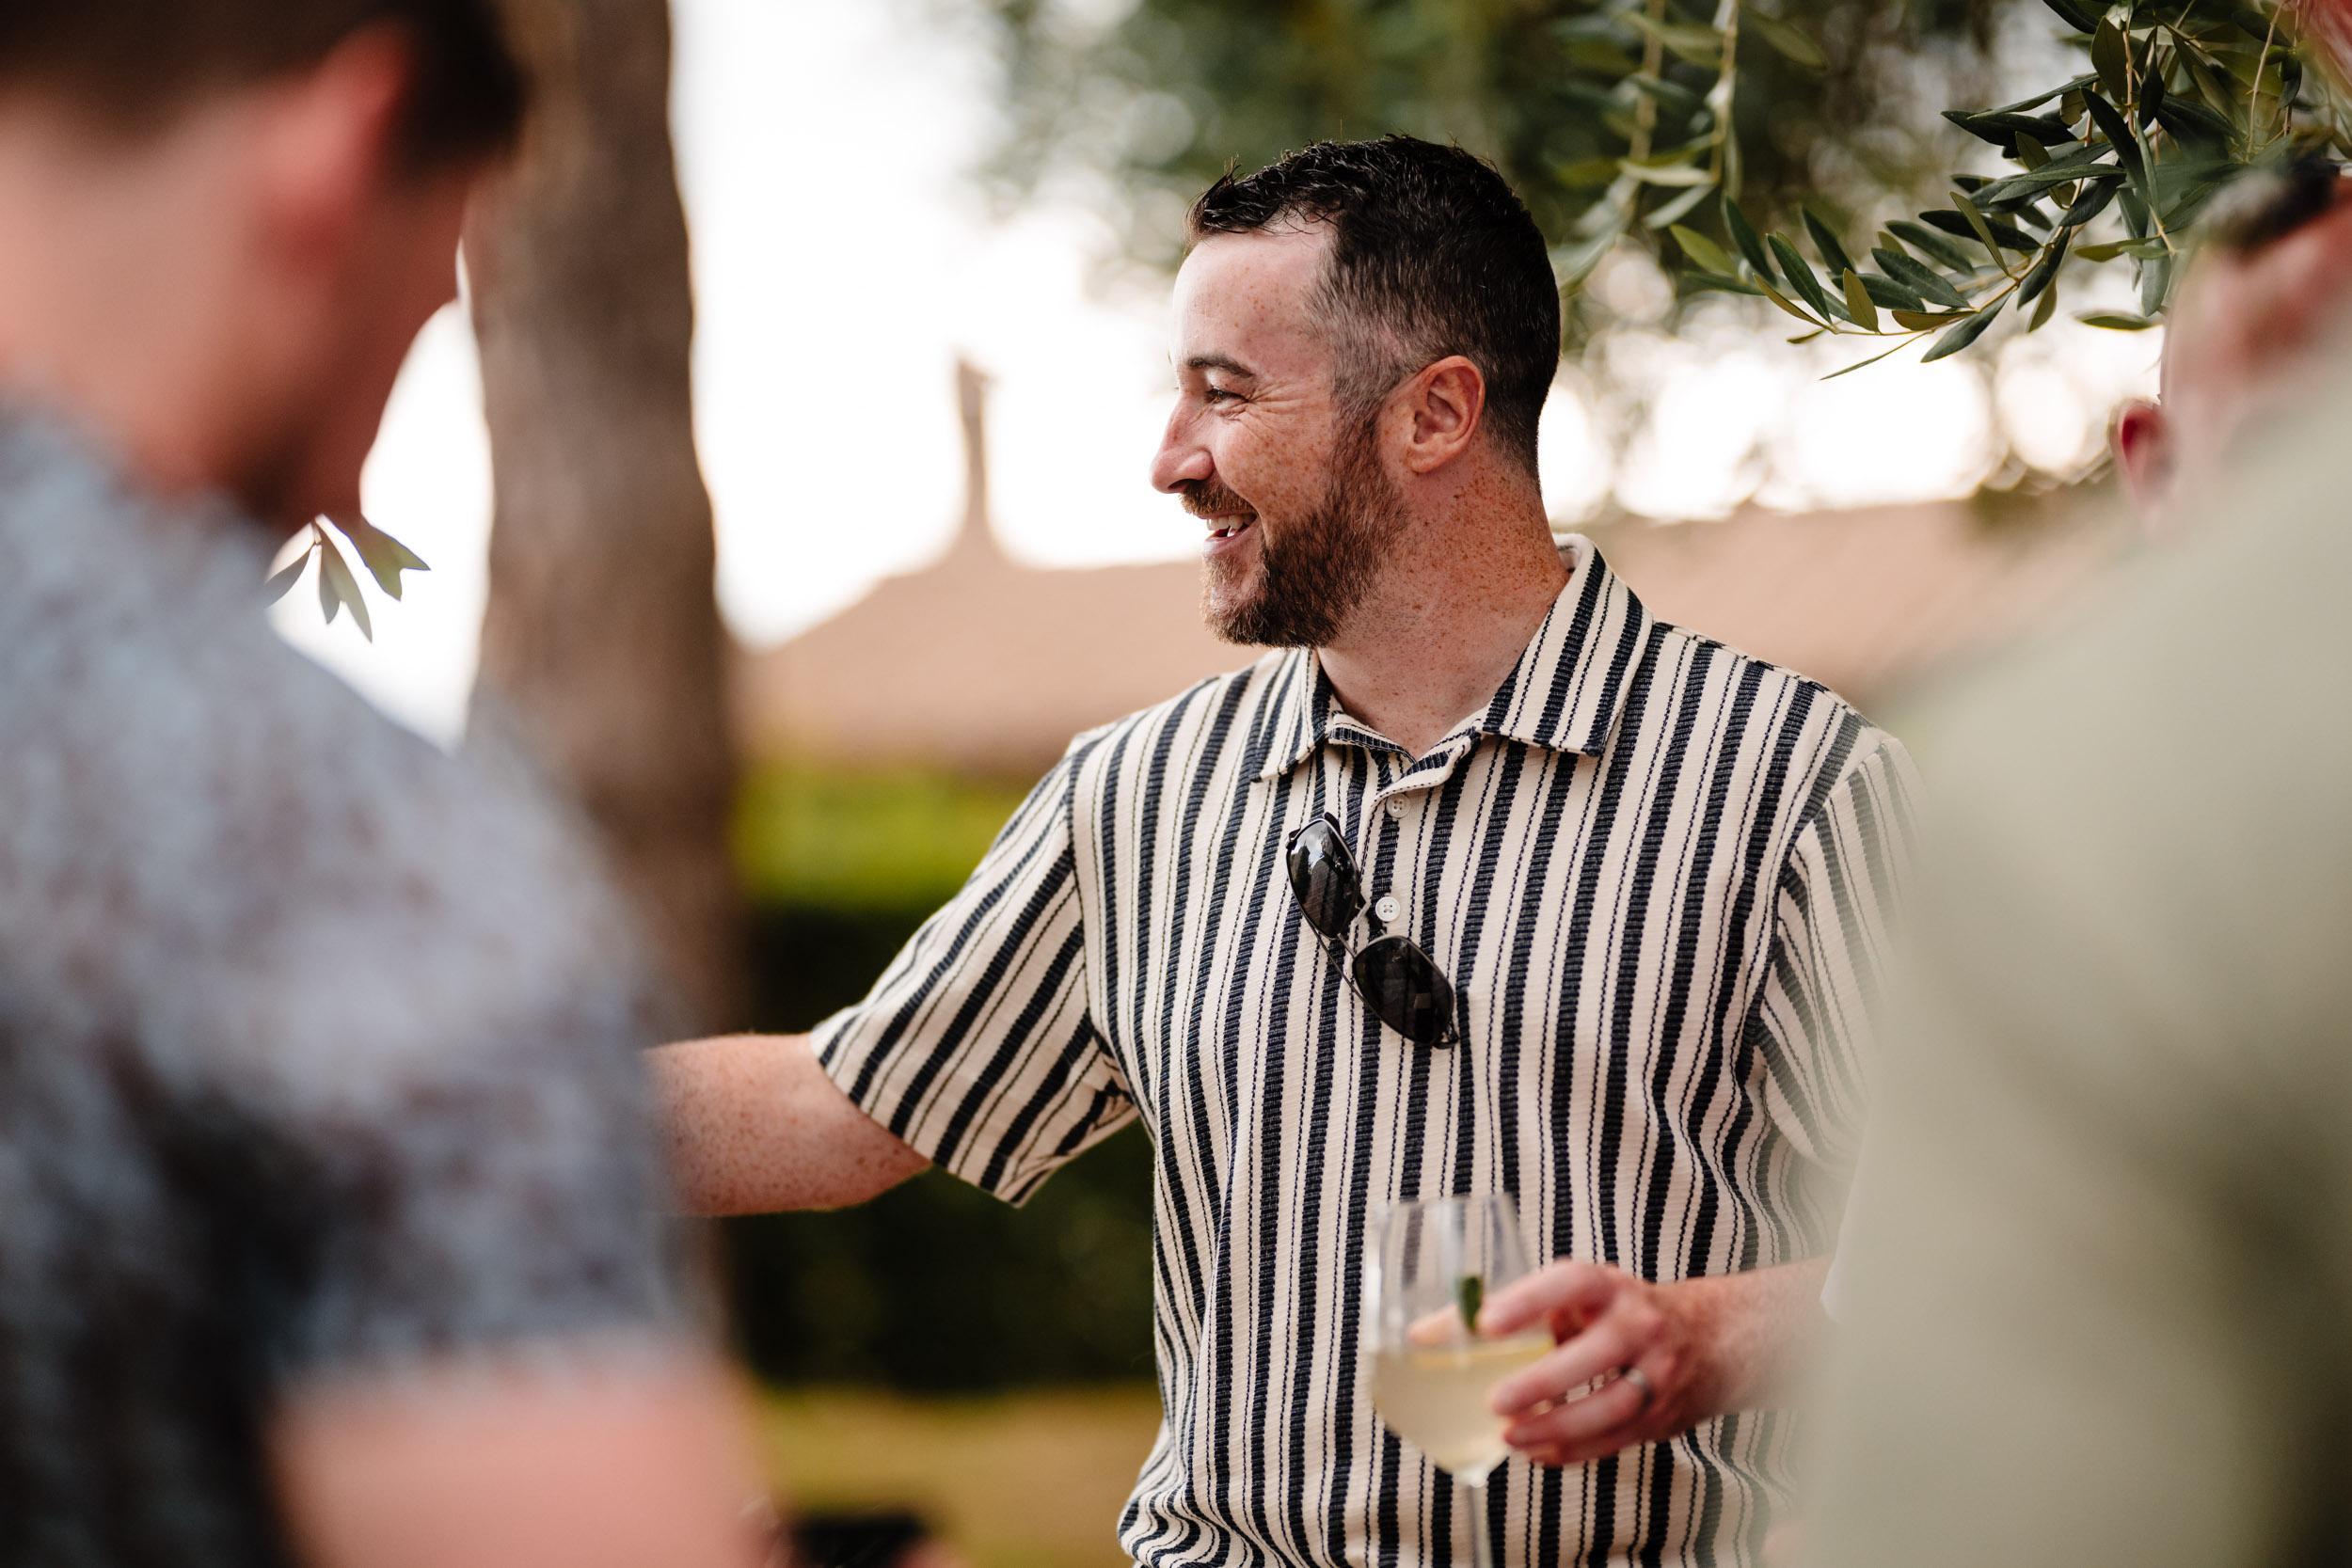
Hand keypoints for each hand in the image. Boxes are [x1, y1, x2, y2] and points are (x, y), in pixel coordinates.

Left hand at [1476, 1260, 1717, 1465]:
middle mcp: (1640, 1325)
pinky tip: (1538, 1452)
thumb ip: (1509, 1312)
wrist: (1711, 1337)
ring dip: (1558, 1426)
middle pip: (1597, 1353)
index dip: (1529, 1300)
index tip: (1486, 1321)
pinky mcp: (1662, 1414)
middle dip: (1543, 1381)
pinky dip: (1574, 1451)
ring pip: (1612, 1405)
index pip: (1571, 1284)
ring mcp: (1658, 1373)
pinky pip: (1617, 1438)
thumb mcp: (1577, 1298)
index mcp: (1610, 1288)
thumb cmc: (1619, 1313)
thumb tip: (1424, 1335)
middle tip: (1495, 1401)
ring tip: (1511, 1436)